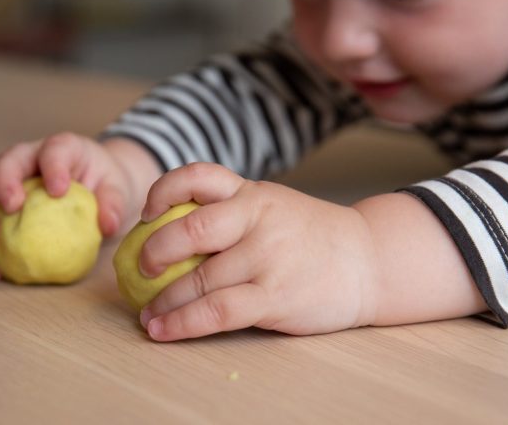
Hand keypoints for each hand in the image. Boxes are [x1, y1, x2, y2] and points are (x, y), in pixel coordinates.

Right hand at [0, 132, 160, 279]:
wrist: (98, 192)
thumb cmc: (106, 184)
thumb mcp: (118, 189)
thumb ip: (113, 204)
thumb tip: (107, 226)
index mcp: (61, 149)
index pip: (53, 150)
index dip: (53, 166)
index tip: (59, 190)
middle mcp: (29, 162)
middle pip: (6, 164)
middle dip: (3, 184)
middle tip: (11, 208)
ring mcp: (11, 186)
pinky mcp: (2, 213)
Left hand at [137, 163, 378, 340]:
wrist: (368, 261)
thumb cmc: (312, 237)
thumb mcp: (275, 207)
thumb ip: (232, 213)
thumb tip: (167, 236)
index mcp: (254, 193)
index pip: (198, 176)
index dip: (163, 191)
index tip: (147, 213)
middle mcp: (259, 219)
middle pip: (191, 230)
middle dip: (154, 252)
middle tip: (140, 269)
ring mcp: (268, 257)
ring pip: (198, 279)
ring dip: (163, 302)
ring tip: (148, 315)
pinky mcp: (275, 296)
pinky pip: (216, 312)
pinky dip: (182, 324)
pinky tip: (164, 331)